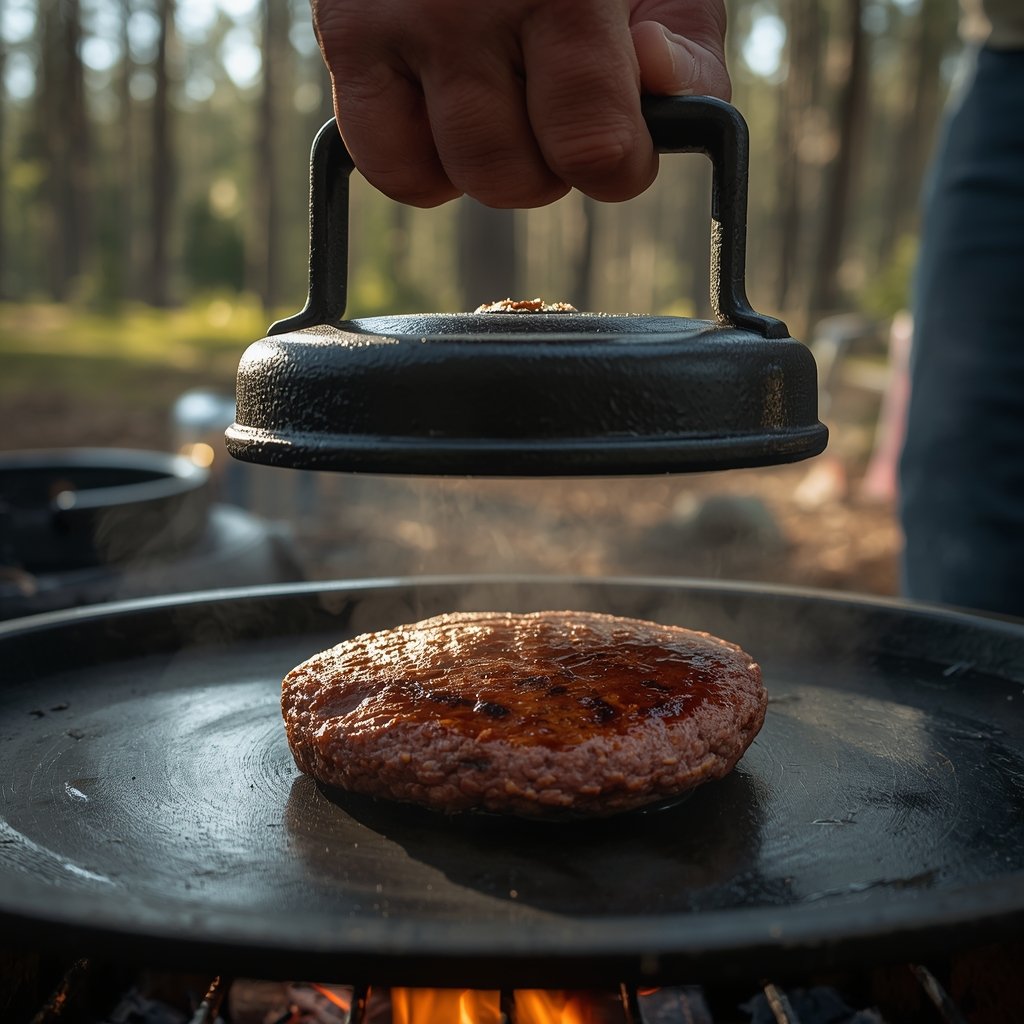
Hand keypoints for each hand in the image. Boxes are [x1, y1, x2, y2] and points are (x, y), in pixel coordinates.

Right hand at [311, 0, 728, 207]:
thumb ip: (686, 41)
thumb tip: (659, 93)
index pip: (593, 148)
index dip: (619, 168)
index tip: (622, 145)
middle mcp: (466, 2)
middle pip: (514, 179)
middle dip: (548, 166)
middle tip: (554, 104)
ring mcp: (395, 19)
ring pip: (447, 179)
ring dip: (487, 163)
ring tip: (501, 95)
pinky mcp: (342, 34)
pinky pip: (386, 164)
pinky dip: (422, 163)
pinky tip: (448, 110)